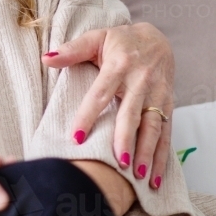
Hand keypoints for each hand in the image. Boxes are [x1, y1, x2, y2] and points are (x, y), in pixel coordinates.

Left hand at [42, 22, 174, 189]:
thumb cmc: (120, 41)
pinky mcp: (169, 104)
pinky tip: (155, 177)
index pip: (100, 93)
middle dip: (126, 139)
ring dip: (147, 152)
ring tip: (137, 175)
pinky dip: (162, 156)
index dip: (88, 115)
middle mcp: (141, 80)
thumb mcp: (96, 38)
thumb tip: (46, 58)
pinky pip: (167, 132)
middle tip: (118, 163)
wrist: (158, 38)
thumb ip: (72, 50)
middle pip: (131, 113)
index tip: (77, 138)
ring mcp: (158, 94)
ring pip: (153, 126)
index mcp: (119, 65)